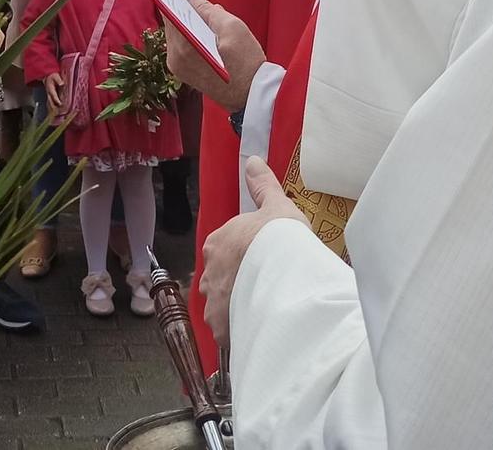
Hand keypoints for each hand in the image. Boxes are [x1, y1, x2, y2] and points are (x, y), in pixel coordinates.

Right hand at [41, 72, 65, 116]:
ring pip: (49, 103)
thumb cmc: (52, 76)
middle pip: (50, 101)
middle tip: (57, 113)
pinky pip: (49, 103)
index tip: (60, 104)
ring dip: (52, 109)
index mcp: (50, 88)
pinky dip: (51, 108)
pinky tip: (53, 112)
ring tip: (55, 115)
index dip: (56, 100)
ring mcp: (48, 95)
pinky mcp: (49, 96)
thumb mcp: (55, 76)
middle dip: (53, 107)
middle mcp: (48, 93)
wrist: (46, 76)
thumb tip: (62, 84)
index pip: (53, 95)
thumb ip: (58, 80)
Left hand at [166, 0, 264, 112]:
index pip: (169, 15)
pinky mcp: (185, 74)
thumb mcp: (233, 28)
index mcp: (184, 47)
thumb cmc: (247, 63)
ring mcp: (178, 69)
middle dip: (178, 9)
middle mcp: (176, 60)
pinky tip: (198, 26)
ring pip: (175, 36)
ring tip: (193, 7)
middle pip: (171, 25)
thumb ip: (208, 11)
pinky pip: (180, 47)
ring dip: (183, 22)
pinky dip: (187, 35)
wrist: (254, 96)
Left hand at [199, 158, 309, 338]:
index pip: (227, 249)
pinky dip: (243, 330)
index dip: (247, 255)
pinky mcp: (223, 328)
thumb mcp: (276, 207)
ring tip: (266, 311)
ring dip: (240, 308)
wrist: (284, 278)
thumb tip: (252, 161)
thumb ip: (263, 186)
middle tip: (267, 287)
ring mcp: (214, 303)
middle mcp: (209, 273)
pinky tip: (262, 329)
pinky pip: (231, 330)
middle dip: (240, 284)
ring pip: (225, 306)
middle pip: (222, 279)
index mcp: (217, 243)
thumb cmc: (278, 240)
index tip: (265, 261)